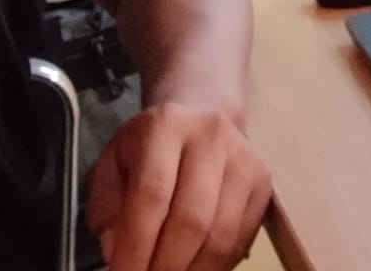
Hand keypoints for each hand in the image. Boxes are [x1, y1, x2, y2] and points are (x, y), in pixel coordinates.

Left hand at [86, 102, 272, 270]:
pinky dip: (216, 266)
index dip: (136, 245)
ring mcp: (243, 159)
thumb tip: (117, 252)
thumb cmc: (148, 149)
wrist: (201, 116)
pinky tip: (194, 268)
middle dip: (166, 266)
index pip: (152, 193)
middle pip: (192, 218)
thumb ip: (107, 209)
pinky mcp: (263, 182)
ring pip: (221, 235)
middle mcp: (211, 137)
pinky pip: (240, 238)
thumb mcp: (112, 166)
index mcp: (165, 126)